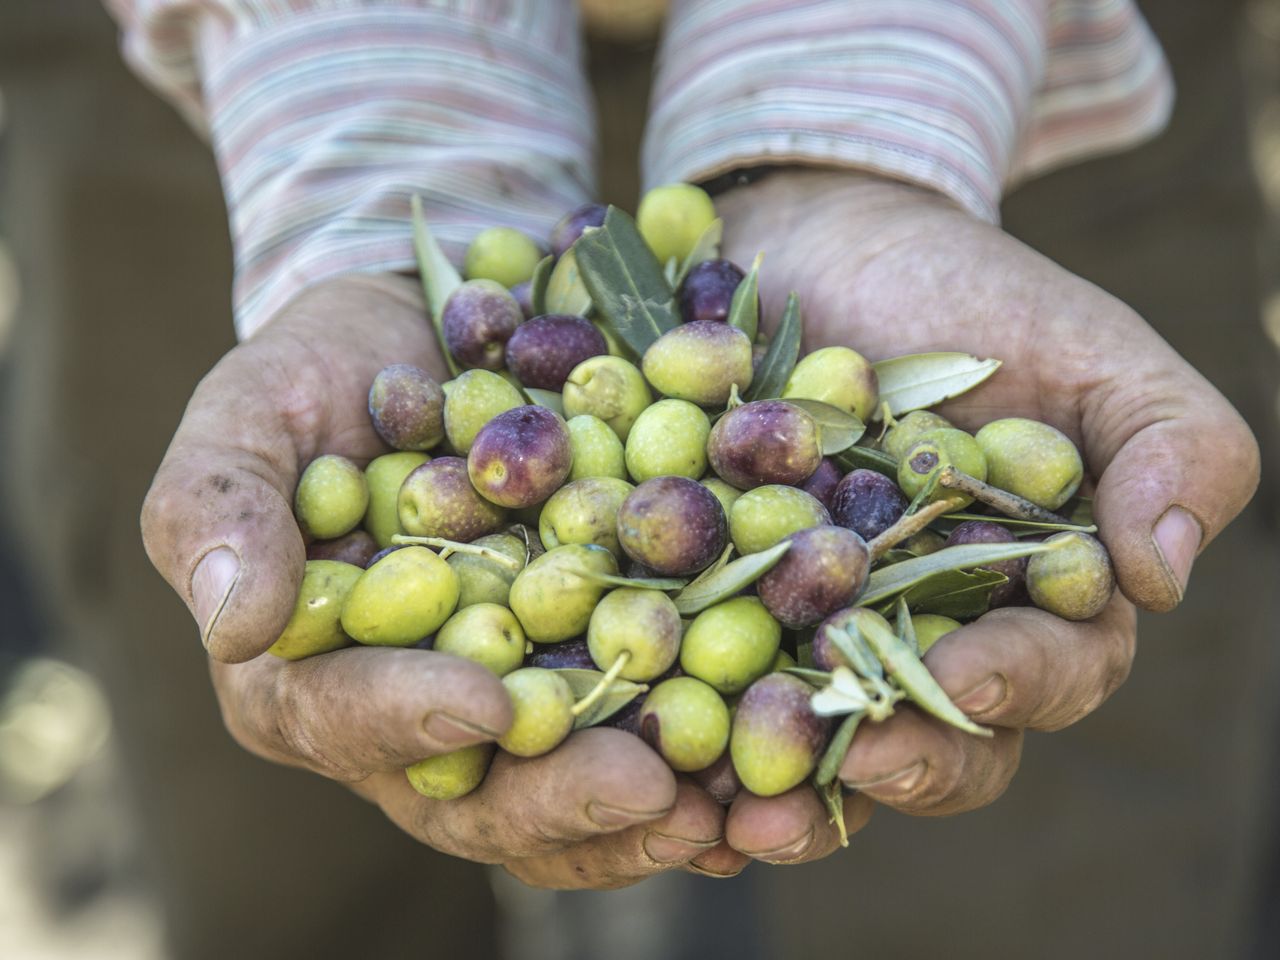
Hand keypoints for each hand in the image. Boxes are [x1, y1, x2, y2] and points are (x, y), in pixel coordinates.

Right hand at [140, 275, 747, 887]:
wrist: (441, 333)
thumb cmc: (324, 375)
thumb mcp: (251, 412)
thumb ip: (217, 505)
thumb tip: (232, 621)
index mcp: (313, 675)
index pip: (346, 720)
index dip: (409, 719)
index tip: (484, 700)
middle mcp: (423, 714)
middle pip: (482, 792)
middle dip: (565, 800)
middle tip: (650, 792)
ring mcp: (522, 698)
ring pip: (579, 787)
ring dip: (661, 813)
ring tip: (738, 812)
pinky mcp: (604, 665)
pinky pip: (657, 726)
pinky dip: (717, 747)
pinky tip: (779, 765)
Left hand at [714, 170, 1259, 861]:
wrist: (818, 241)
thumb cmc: (963, 290)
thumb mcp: (1087, 345)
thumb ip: (1170, 444)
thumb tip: (1162, 575)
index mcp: (1030, 593)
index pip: (1047, 670)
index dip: (1012, 686)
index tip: (967, 679)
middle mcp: (925, 630)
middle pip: (929, 731)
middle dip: (898, 762)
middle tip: (852, 773)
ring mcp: (817, 627)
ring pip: (817, 733)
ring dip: (785, 781)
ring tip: (743, 814)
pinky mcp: (721, 603)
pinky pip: (708, 678)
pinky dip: (689, 719)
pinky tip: (659, 751)